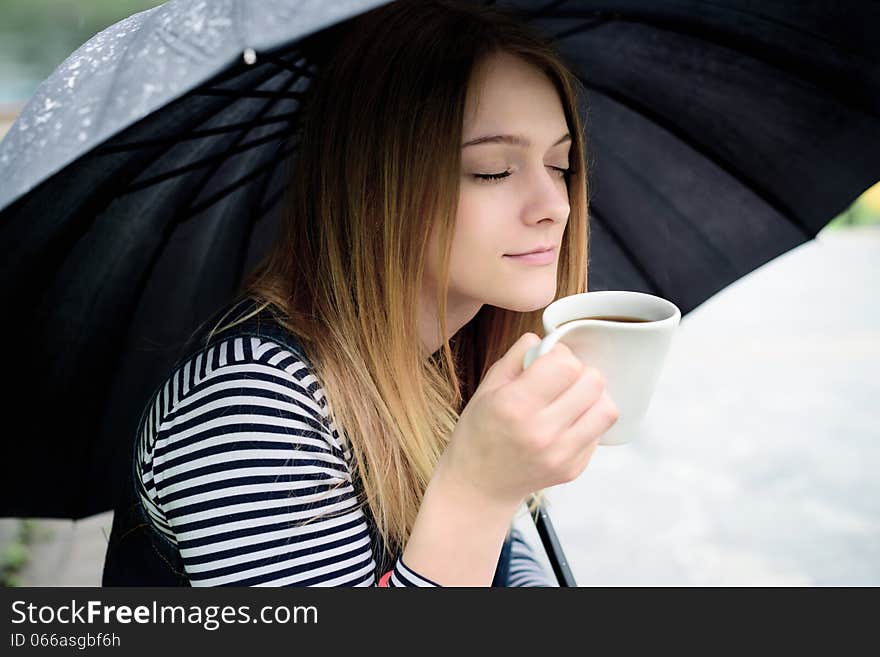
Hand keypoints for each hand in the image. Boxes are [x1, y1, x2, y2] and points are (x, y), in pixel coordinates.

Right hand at [440, 332, 619, 505]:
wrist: (479, 486)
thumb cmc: (479, 434)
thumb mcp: (487, 387)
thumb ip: (519, 357)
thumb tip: (548, 340)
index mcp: (515, 405)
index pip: (566, 364)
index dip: (560, 355)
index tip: (548, 362)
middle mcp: (542, 432)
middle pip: (593, 382)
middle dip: (578, 373)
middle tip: (561, 381)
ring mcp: (561, 454)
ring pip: (606, 407)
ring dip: (591, 397)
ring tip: (570, 400)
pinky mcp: (574, 468)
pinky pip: (599, 432)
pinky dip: (587, 421)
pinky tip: (566, 424)